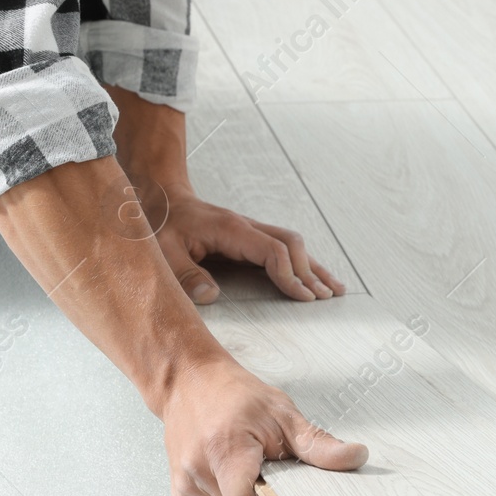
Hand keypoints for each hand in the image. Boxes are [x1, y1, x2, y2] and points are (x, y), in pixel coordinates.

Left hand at [155, 186, 345, 304]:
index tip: (302, 297)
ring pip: (293, 244)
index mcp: (231, 230)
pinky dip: (302, 262)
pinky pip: (283, 247)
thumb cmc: (161, 224)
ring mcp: (250, 230)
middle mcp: (247, 227)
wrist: (161, 198)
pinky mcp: (249, 236)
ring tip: (334, 289)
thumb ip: (186, 274)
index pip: (273, 251)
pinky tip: (312, 276)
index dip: (290, 275)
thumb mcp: (165, 251)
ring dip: (313, 266)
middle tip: (324, 298)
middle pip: (291, 245)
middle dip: (310, 272)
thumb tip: (211, 296)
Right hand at [161, 357, 367, 495]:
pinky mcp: (179, 493)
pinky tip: (226, 470)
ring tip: (241, 462)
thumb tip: (356, 457)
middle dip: (259, 495)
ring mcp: (185, 484)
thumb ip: (318, 444)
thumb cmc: (234, 395)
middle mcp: (199, 470)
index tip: (275, 481)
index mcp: (226, 451)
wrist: (190, 383)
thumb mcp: (283, 414)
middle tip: (260, 462)